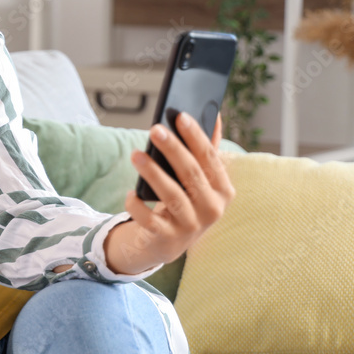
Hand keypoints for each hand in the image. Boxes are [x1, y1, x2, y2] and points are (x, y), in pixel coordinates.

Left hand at [104, 112, 234, 275]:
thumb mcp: (201, 178)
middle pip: (191, 174)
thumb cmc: (186, 199)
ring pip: (172, 196)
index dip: (196, 137)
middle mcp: (212, 209)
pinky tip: (130, 192)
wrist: (170, 241)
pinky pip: (150, 220)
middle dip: (173, 150)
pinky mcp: (168, 238)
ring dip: (153, 173)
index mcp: (223, 190)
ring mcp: (191, 226)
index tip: (180, 116)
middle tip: (155, 129)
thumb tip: (214, 112)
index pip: (210, 158)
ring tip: (136, 154)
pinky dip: (138, 206)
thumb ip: (207, 149)